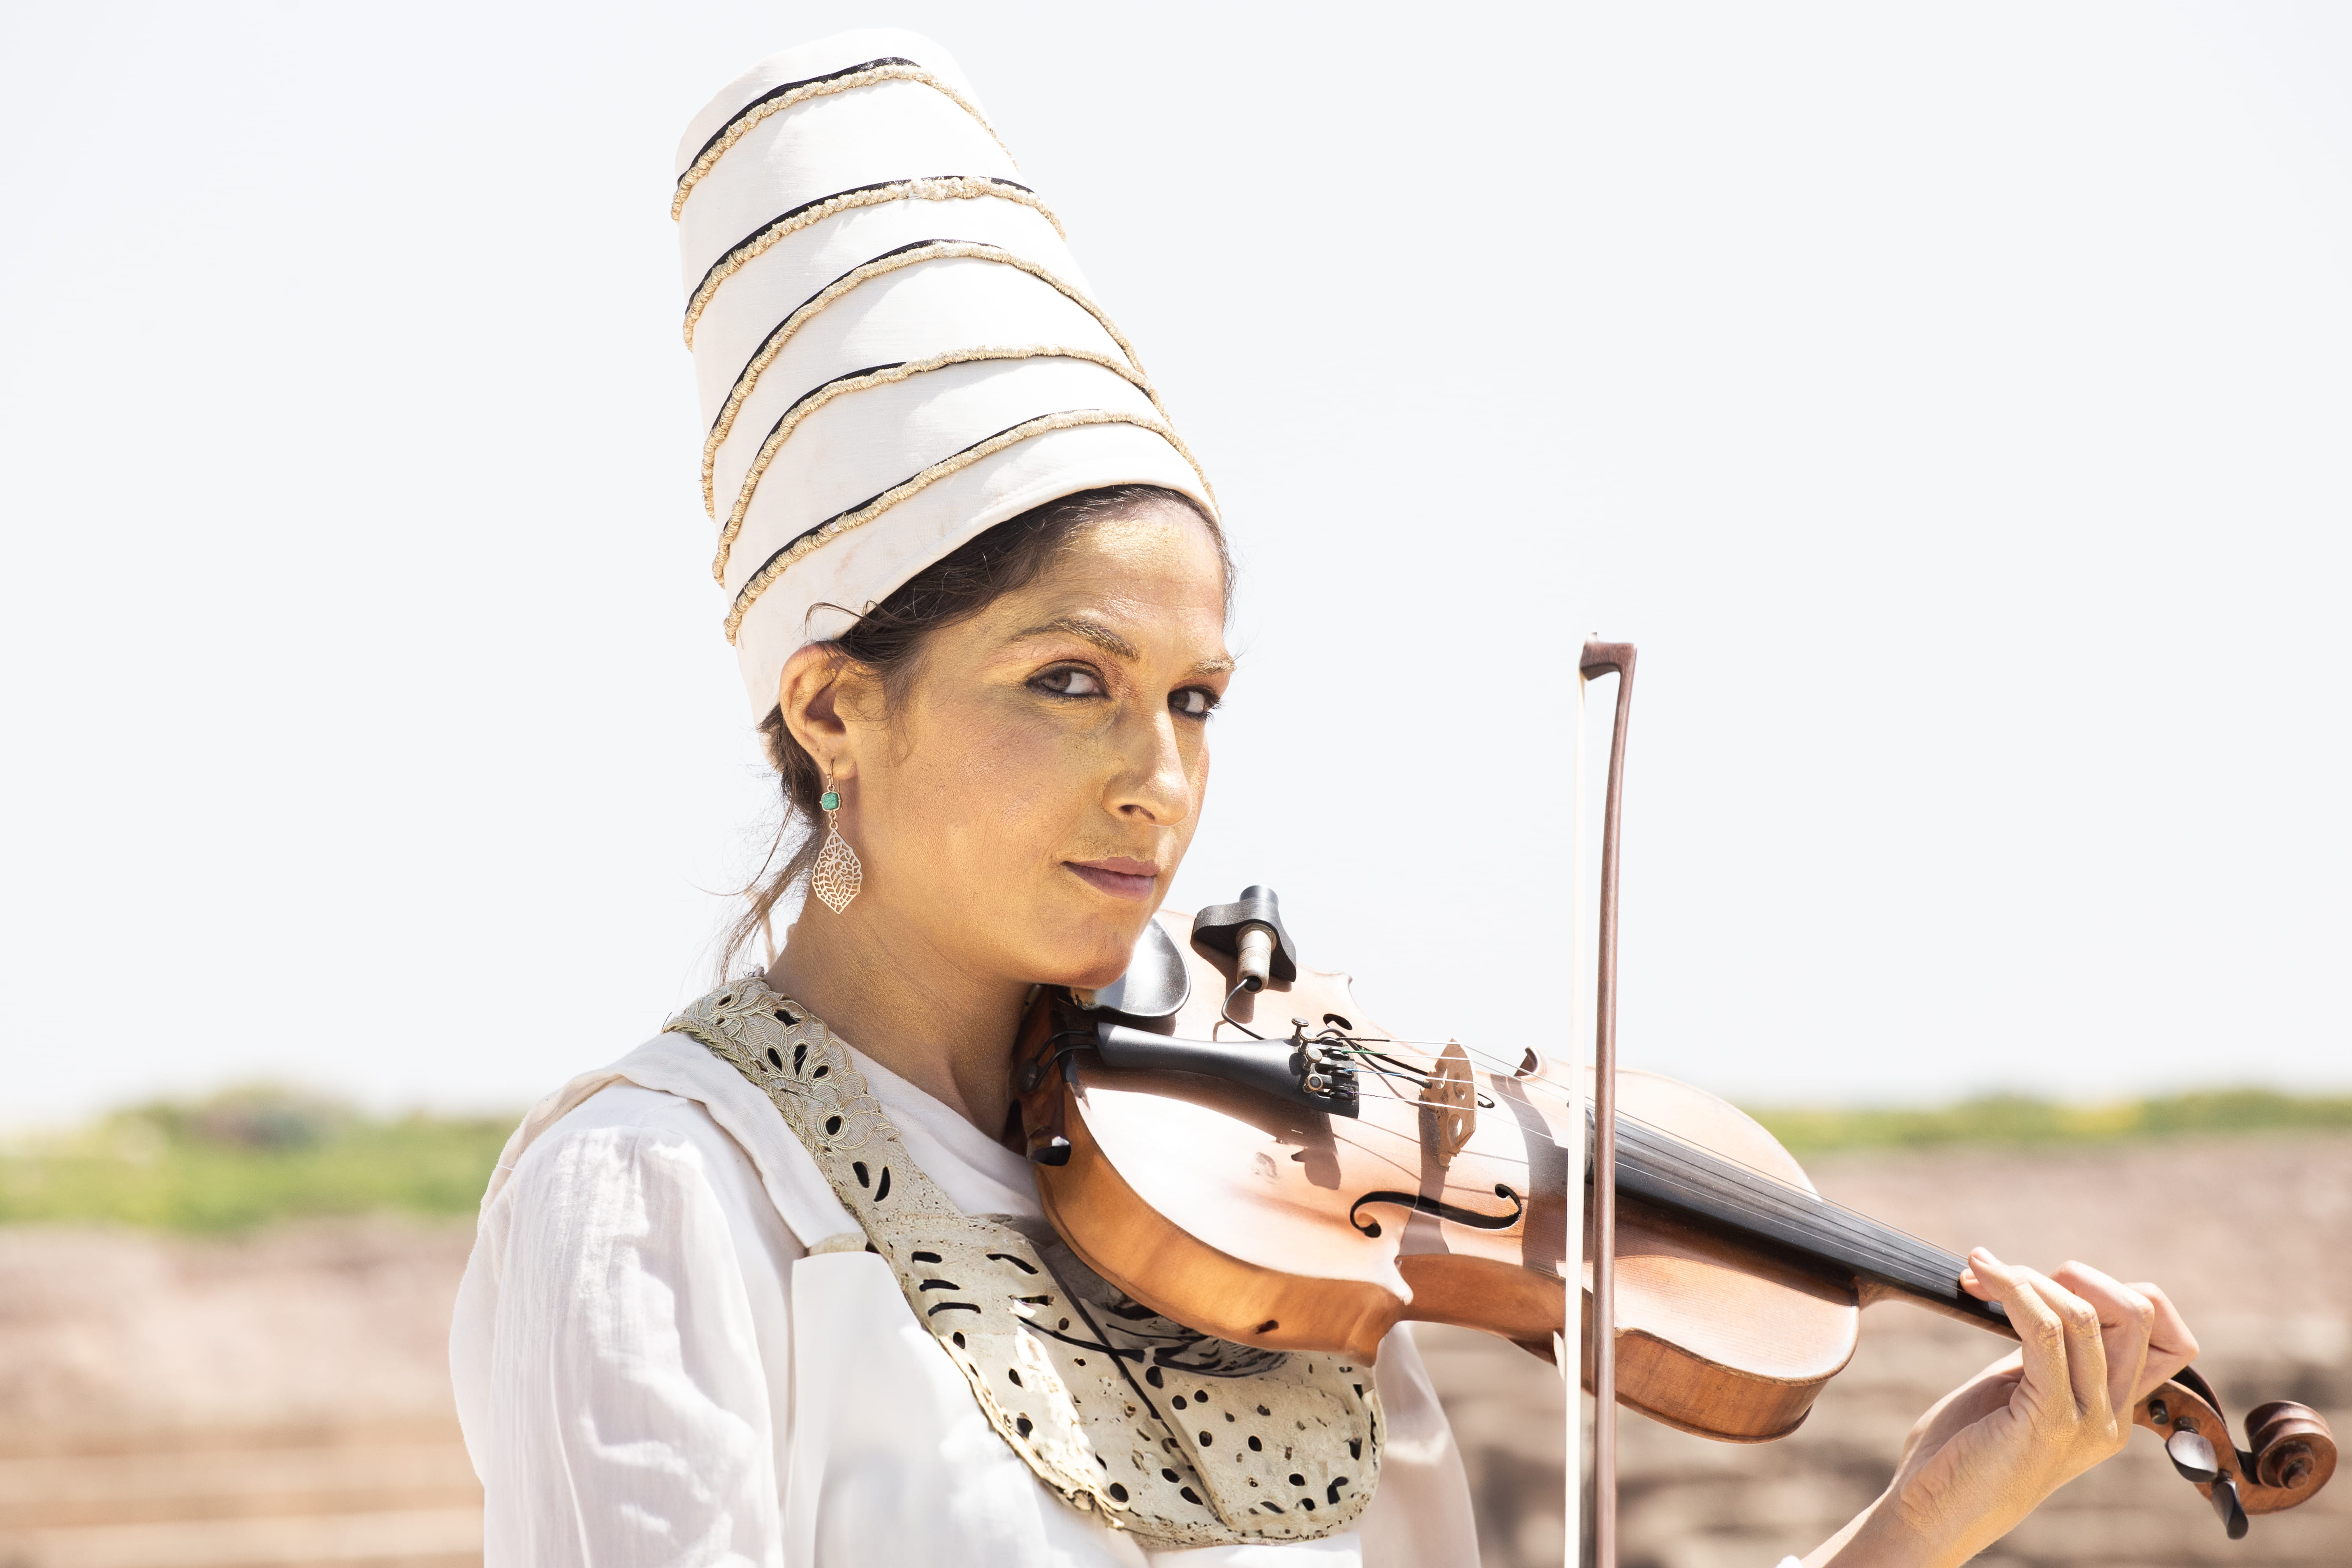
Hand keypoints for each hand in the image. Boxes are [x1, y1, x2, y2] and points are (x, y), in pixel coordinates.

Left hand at [1804, 1248, 2198, 1567]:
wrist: (1932, 1511)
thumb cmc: (1964, 1448)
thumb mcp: (2018, 1388)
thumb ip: (2047, 1351)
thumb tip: (2049, 1288)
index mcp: (2114, 1406)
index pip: (2164, 1331)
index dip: (2117, 1289)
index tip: (2051, 1285)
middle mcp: (2113, 1415)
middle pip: (2139, 1310)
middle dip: (2073, 1274)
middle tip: (2007, 1277)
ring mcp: (2087, 1420)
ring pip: (2087, 1314)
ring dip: (2026, 1277)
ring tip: (1979, 1273)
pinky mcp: (2049, 1419)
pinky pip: (2044, 1331)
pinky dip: (2011, 1291)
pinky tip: (1977, 1278)